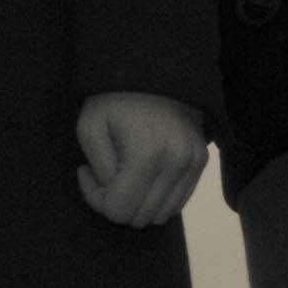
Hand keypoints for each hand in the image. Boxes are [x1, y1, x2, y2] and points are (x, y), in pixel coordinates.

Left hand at [73, 93, 209, 227]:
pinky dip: (156, 197)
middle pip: (141, 218)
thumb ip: (99, 170)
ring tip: (122, 173)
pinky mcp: (201, 161)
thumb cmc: (113, 97)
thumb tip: (112, 194)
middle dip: (116, 202)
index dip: (96, 199)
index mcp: (147, 155)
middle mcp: (177, 164)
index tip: (85, 172)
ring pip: (161, 215)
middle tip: (103, 173)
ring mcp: (193, 163)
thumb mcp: (90, 126)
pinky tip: (141, 173)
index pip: (119, 210)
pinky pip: (178, 202)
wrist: (154, 69)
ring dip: (138, 202)